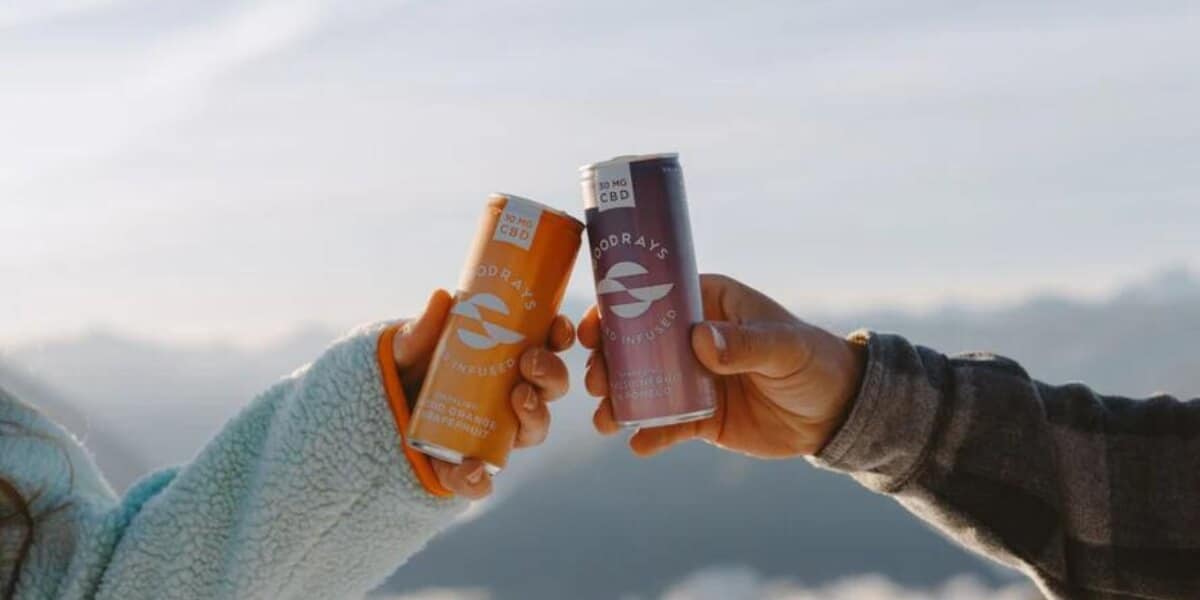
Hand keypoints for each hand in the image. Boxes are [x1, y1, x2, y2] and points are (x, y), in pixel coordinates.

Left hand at [392, 289, 573, 498]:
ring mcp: (497, 432)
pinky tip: (472, 469)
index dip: (560, 337)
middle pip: (550, 388)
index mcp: (509, 360)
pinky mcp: (468, 465)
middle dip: (551, 374)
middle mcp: (513, 396)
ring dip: (535, 415)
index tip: (557, 327)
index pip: (547, 347)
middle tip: (530, 361)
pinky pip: (484, 479)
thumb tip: (442, 298)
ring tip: (518, 399)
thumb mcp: (412, 345)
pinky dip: (480, 479)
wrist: (381, 407)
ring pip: (534, 429)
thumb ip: (423, 329)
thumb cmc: (410, 367)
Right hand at [580, 274, 865, 458]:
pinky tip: (638, 445)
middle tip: (594, 380)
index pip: (653, 298)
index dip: (616, 309)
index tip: (593, 329)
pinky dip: (649, 435)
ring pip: (643, 386)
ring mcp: (692, 378)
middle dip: (607, 362)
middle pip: (635, 345)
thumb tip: (700, 340)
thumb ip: (745, 344)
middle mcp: (692, 338)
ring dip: (618, 400)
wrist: (835, 414)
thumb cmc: (813, 361)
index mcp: (709, 303)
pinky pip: (666, 425)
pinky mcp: (700, 416)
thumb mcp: (783, 347)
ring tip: (605, 419)